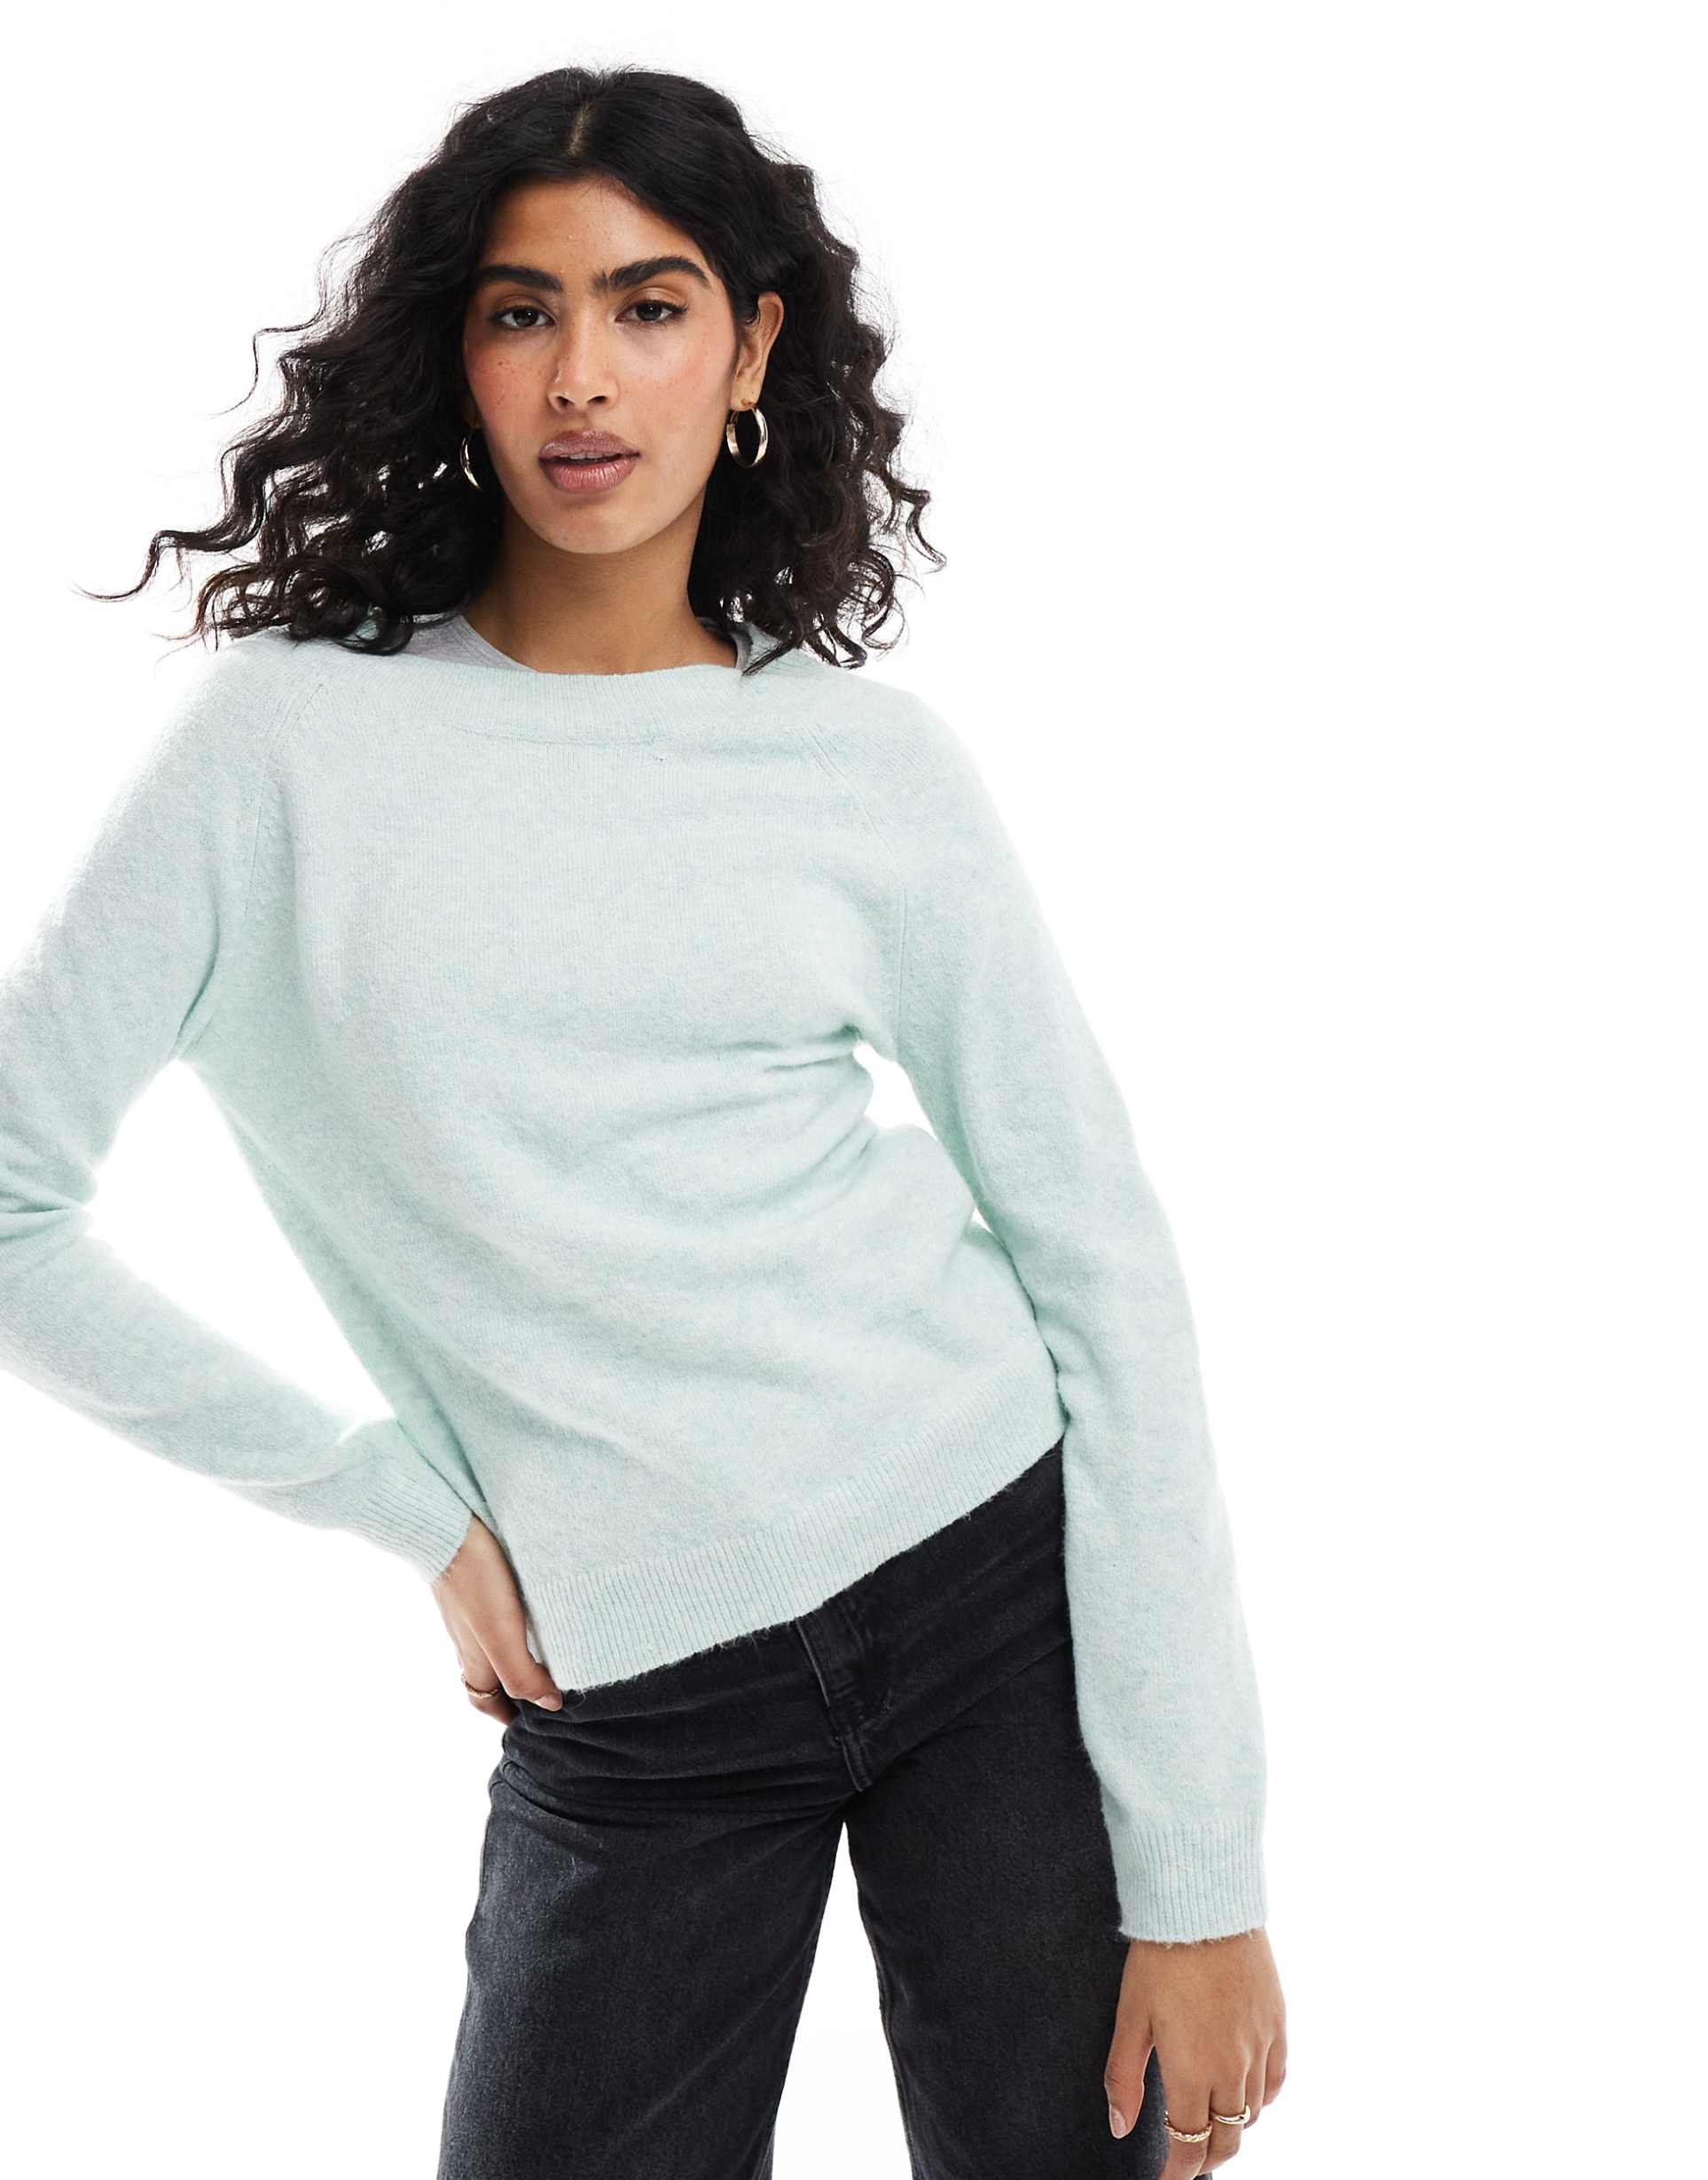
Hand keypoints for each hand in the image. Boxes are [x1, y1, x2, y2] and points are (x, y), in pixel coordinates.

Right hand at [430, 1513, 563, 1721]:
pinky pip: (494, 1619)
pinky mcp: (475, 1588)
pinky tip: (533, 1613)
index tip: (535, 1725)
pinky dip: (513, 1629)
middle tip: (547, 1693)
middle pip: (490, 1681)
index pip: (488, 1705)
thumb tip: (551, 1705)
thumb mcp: (502, 1637)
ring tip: (549, 1656)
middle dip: (514, 1693)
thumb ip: (523, 1675)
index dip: (510, 1718)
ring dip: (517, 1659)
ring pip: (493, 1649)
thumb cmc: (476, 1585)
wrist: (447, 1529)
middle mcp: (469, 1643)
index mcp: (475, 1663)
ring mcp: (470, 1615)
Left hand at [1104, 1926, 1285, 2171]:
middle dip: (1207, 2157)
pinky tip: (1248, 2095)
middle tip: (1189, 2160)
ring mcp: (1260, 2045)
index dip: (1179, 2172)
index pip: (1190, 2144)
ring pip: (1254, 2112)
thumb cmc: (1160, 1957)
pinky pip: (1276, 2079)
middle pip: (1228, 2137)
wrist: (1204, 1906)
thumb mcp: (1131, 2016)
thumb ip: (1124, 2077)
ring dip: (1233, 2127)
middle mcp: (1232, 2068)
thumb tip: (1120, 2126)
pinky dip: (1262, 2097)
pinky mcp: (1276, 2022)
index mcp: (1192, 2072)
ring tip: (1213, 2127)